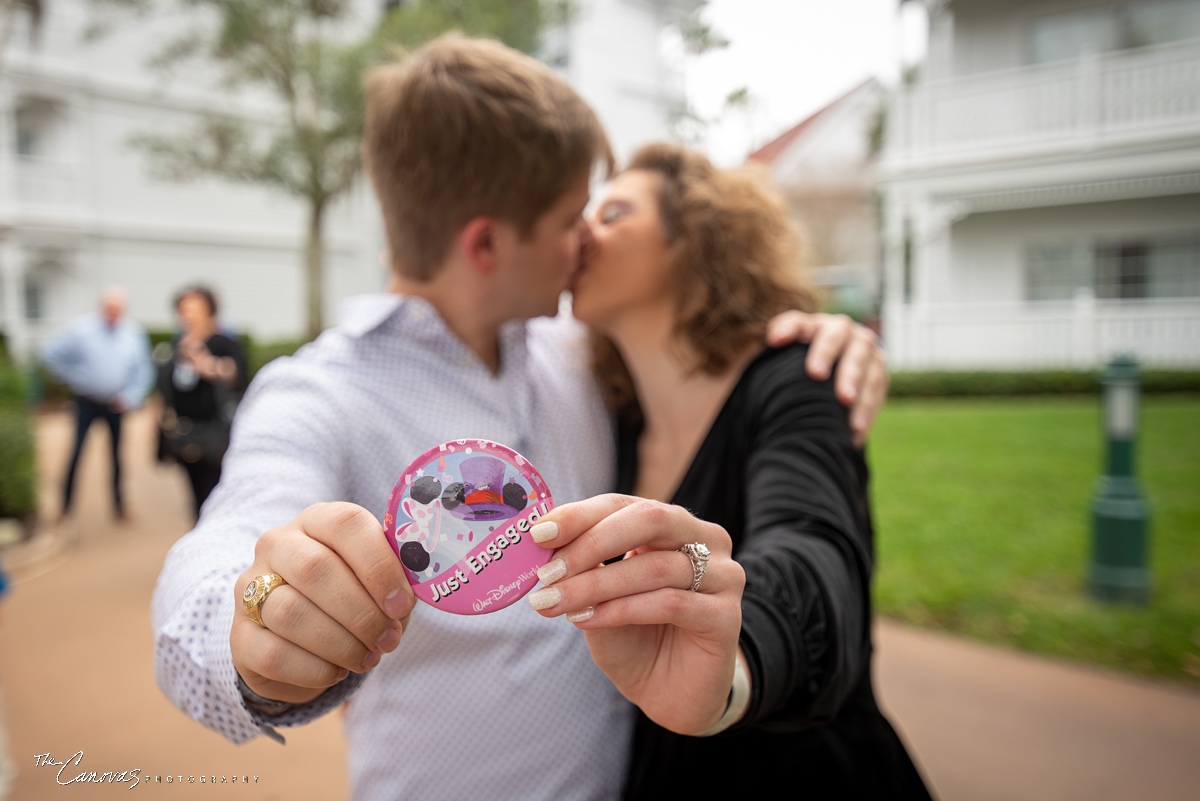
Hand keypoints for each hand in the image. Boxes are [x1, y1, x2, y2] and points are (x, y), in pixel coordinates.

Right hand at [230, 502, 414, 705]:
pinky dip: (316, 669)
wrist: (299, 634)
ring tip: (368, 657)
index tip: (402, 605)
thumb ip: (398, 576)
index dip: (378, 566)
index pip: (346, 525)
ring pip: (290, 613)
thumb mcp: (379, 579)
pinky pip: (274, 654)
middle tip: (388, 640)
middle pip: (316, 570)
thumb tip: (420, 587)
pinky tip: (338, 671)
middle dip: (362, 613)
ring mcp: (250, 588)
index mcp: (318, 520)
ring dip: (340, 643)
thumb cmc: (354, 595)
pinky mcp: (240, 635)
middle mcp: (278, 544)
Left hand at [527, 495, 744, 734]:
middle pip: (649, 519)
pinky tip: (586, 620)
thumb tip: (543, 541)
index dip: (580, 515)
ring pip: (654, 566)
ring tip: (554, 602)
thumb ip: (584, 567)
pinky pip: (669, 604)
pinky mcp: (726, 617)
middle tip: (548, 571)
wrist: (671, 695)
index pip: (624, 504)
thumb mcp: (599, 597)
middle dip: (591, 542)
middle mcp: (705, 540)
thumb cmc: (634, 638)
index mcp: (672, 525)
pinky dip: (621, 610)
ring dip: (596, 584)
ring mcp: (723, 576)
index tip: (538, 533)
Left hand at [766, 311, 887, 446]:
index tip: (773, 341)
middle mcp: (841, 330)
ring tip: (844, 402)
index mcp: (812, 326)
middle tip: (815, 374)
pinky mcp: (878, 372)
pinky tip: (855, 429)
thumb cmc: (796, 374)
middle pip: (836, 335)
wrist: (830, 385)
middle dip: (825, 352)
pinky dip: (867, 407)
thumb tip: (773, 340)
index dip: (787, 327)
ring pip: (863, 360)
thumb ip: (774, 352)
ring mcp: (864, 349)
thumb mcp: (780, 365)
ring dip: (854, 380)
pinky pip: (876, 387)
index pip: (798, 321)